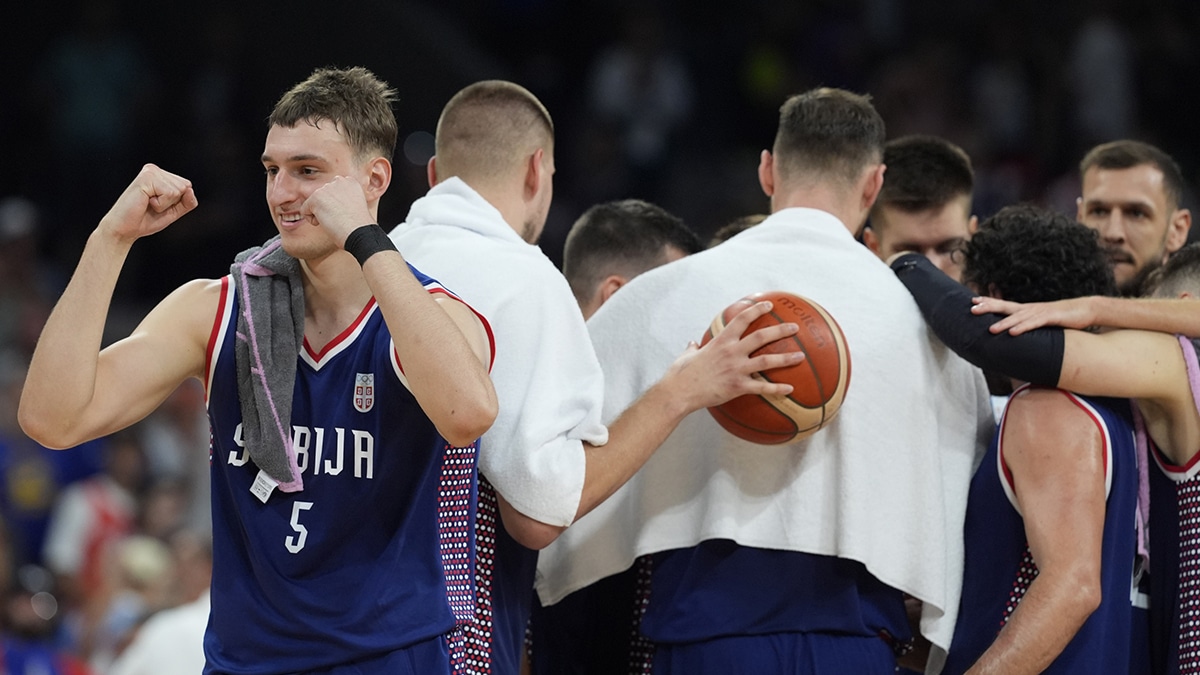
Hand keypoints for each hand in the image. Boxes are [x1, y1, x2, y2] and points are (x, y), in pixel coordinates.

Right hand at [99, 164, 197, 241]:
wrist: (124, 229)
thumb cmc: (144, 220)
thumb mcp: (173, 211)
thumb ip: (187, 202)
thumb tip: (190, 189)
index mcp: (161, 176)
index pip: (187, 186)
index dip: (177, 202)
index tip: (159, 205)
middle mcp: (155, 170)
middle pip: (185, 187)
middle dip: (172, 202)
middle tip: (152, 205)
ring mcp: (151, 172)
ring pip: (178, 190)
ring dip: (165, 203)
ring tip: (148, 204)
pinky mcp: (147, 177)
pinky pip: (169, 193)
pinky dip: (160, 204)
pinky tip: (146, 202)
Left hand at [300, 176, 373, 246]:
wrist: (359, 231)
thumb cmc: (359, 225)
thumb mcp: (355, 205)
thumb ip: (343, 198)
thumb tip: (330, 203)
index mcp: (350, 181)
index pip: (333, 191)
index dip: (336, 205)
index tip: (344, 214)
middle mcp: (338, 181)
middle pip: (322, 196)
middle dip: (327, 208)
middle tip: (339, 218)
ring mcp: (326, 188)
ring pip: (314, 203)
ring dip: (321, 214)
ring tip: (335, 220)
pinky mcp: (316, 197)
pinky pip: (305, 210)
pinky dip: (312, 220)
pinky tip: (326, 223)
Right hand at [664, 300, 803, 411]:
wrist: (678, 392)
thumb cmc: (680, 374)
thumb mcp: (686, 355)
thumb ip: (693, 348)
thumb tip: (692, 343)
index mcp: (721, 341)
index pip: (742, 319)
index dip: (757, 310)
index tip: (769, 304)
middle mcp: (731, 352)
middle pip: (761, 337)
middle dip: (780, 330)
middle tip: (795, 328)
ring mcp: (736, 369)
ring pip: (767, 361)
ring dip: (786, 358)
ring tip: (801, 356)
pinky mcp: (737, 387)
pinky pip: (762, 388)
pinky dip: (777, 388)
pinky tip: (790, 389)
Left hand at [972, 296, 1096, 334]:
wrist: (1085, 309)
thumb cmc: (1062, 317)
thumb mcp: (1041, 321)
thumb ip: (1028, 325)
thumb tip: (1014, 333)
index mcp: (1026, 309)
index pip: (1003, 304)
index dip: (988, 302)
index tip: (972, 302)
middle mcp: (1030, 308)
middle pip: (1005, 307)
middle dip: (988, 307)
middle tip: (971, 309)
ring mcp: (1040, 312)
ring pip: (1018, 318)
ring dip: (1003, 323)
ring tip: (989, 329)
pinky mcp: (1051, 318)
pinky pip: (1034, 324)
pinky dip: (1023, 328)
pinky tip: (1012, 333)